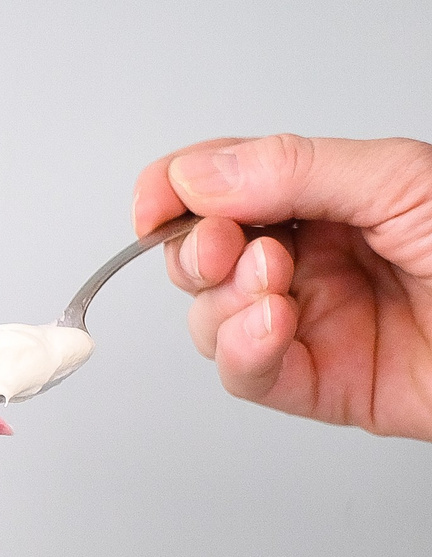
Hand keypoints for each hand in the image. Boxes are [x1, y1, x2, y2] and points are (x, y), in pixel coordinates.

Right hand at [132, 134, 431, 438]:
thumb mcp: (398, 179)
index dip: (175, 193)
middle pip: (201, 257)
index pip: (220, 187)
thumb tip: (197, 175)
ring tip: (277, 289)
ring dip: (225, 303)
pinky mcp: (317, 385)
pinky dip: (241, 350)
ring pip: (210, 319)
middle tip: (232, 247)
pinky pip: (244, 374)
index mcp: (326, 198)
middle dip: (199, 251)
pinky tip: (272, 326)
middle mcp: (309, 260)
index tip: (158, 205)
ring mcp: (309, 323)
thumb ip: (292, 170)